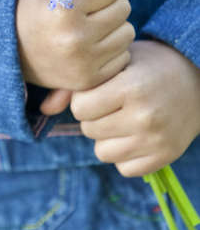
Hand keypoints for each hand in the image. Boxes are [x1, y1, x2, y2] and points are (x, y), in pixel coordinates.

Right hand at [16, 0, 133, 91]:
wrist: (11, 53)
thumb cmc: (33, 7)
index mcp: (62, 8)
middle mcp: (74, 38)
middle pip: (124, 7)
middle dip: (107, 4)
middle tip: (84, 10)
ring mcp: (83, 64)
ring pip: (128, 32)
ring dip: (112, 26)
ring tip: (86, 27)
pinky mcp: (89, 81)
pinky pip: (124, 56)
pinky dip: (111, 49)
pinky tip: (89, 48)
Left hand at [70, 40, 199, 176]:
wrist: (198, 80)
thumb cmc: (151, 65)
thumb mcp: (118, 61)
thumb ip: (78, 83)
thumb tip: (44, 109)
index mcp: (132, 87)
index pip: (80, 107)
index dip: (85, 98)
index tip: (98, 91)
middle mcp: (144, 117)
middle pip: (88, 129)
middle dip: (94, 117)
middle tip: (113, 103)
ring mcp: (156, 141)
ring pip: (102, 152)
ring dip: (106, 137)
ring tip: (123, 119)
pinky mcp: (165, 157)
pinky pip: (123, 168)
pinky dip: (124, 155)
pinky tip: (136, 135)